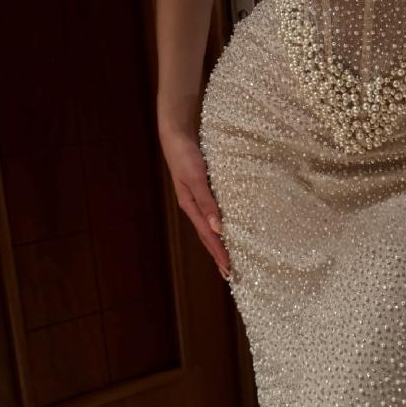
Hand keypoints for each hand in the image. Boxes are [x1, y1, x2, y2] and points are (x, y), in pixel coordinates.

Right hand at [159, 127, 231, 280]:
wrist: (176, 134)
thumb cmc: (185, 154)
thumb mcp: (196, 178)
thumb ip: (207, 202)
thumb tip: (218, 228)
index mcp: (190, 206)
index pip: (207, 235)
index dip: (218, 253)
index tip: (228, 270)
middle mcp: (193, 205)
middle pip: (207, 235)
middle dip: (217, 254)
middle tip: (229, 272)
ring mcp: (196, 197)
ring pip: (209, 225)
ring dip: (218, 241)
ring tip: (227, 255)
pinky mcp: (201, 188)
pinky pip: (212, 211)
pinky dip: (219, 223)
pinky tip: (225, 225)